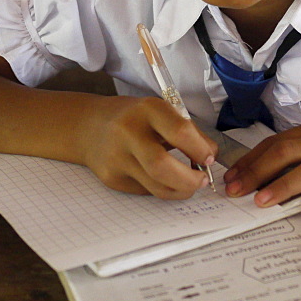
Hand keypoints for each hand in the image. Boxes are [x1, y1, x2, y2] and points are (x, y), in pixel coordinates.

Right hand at [81, 95, 217, 198]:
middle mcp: (128, 132)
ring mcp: (117, 158)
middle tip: (202, 180)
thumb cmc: (135, 118)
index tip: (209, 158)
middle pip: (163, 166)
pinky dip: (163, 189)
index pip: (180, 131)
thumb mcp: (161, 112)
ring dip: (181, 190)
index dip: (200, 149)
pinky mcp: (112, 178)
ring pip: (156, 187)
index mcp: (147, 110)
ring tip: (189, 184)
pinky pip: (146, 191)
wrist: (90, 126)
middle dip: (190, 180)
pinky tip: (166, 180)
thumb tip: (210, 156)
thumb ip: (189, 131)